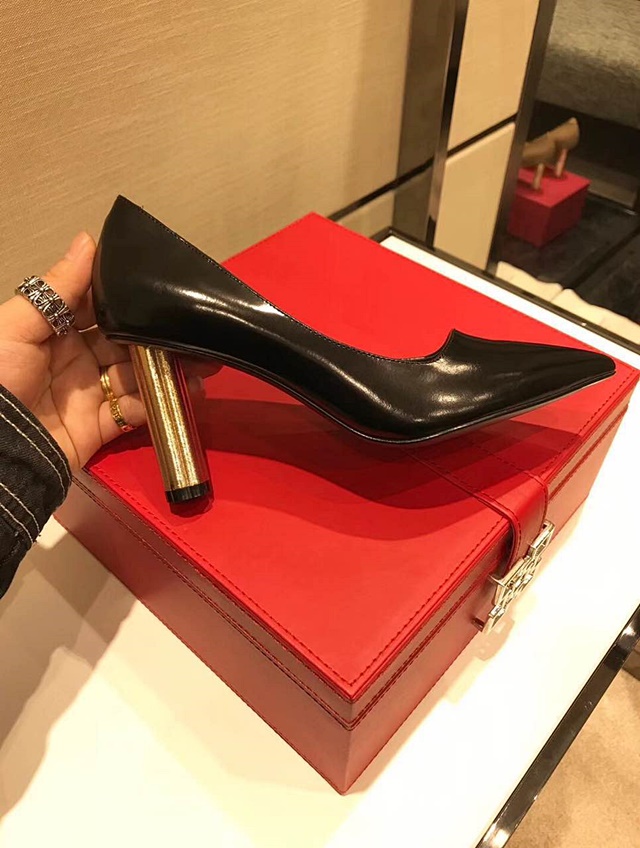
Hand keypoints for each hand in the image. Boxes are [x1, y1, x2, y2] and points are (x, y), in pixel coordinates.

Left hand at [0, 232, 216, 472]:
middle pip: (126, 342)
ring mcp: (90, 394)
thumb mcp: (17, 327)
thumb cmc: (0, 379)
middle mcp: (75, 359)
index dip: (129, 299)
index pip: (98, 308)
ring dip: (170, 369)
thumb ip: (55, 289)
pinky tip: (190, 393)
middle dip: (160, 337)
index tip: (165, 287)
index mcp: (53, 330)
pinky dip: (163, 404)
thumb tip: (88, 239)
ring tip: (204, 361)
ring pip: (138, 376)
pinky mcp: (99, 428)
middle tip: (197, 329)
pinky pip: (135, 412)